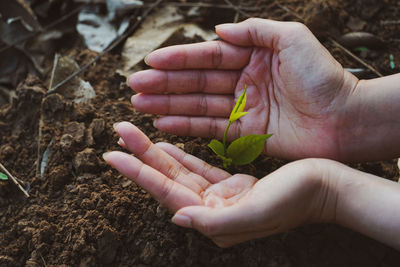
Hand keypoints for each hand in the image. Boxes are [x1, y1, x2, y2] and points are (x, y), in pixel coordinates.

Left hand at [103, 122, 335, 246]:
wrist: (325, 188)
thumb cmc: (297, 199)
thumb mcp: (258, 212)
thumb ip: (216, 223)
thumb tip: (178, 219)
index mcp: (216, 222)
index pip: (168, 194)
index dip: (140, 173)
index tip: (114, 155)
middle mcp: (213, 212)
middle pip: (168, 181)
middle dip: (141, 157)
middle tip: (119, 134)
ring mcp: (220, 199)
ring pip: (180, 172)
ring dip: (156, 154)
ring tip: (134, 135)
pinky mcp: (231, 186)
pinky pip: (197, 170)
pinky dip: (180, 157)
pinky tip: (164, 145)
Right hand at [128, 18, 358, 159]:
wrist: (344, 118)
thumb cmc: (323, 76)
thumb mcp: (292, 38)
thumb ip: (254, 31)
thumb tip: (218, 31)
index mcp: (252, 57)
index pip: (208, 56)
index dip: (179, 58)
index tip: (151, 61)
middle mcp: (243, 81)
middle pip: (196, 81)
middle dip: (165, 83)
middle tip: (134, 85)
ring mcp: (242, 108)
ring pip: (198, 105)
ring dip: (168, 104)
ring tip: (139, 104)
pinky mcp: (245, 133)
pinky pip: (210, 128)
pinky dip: (186, 125)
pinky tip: (164, 123)